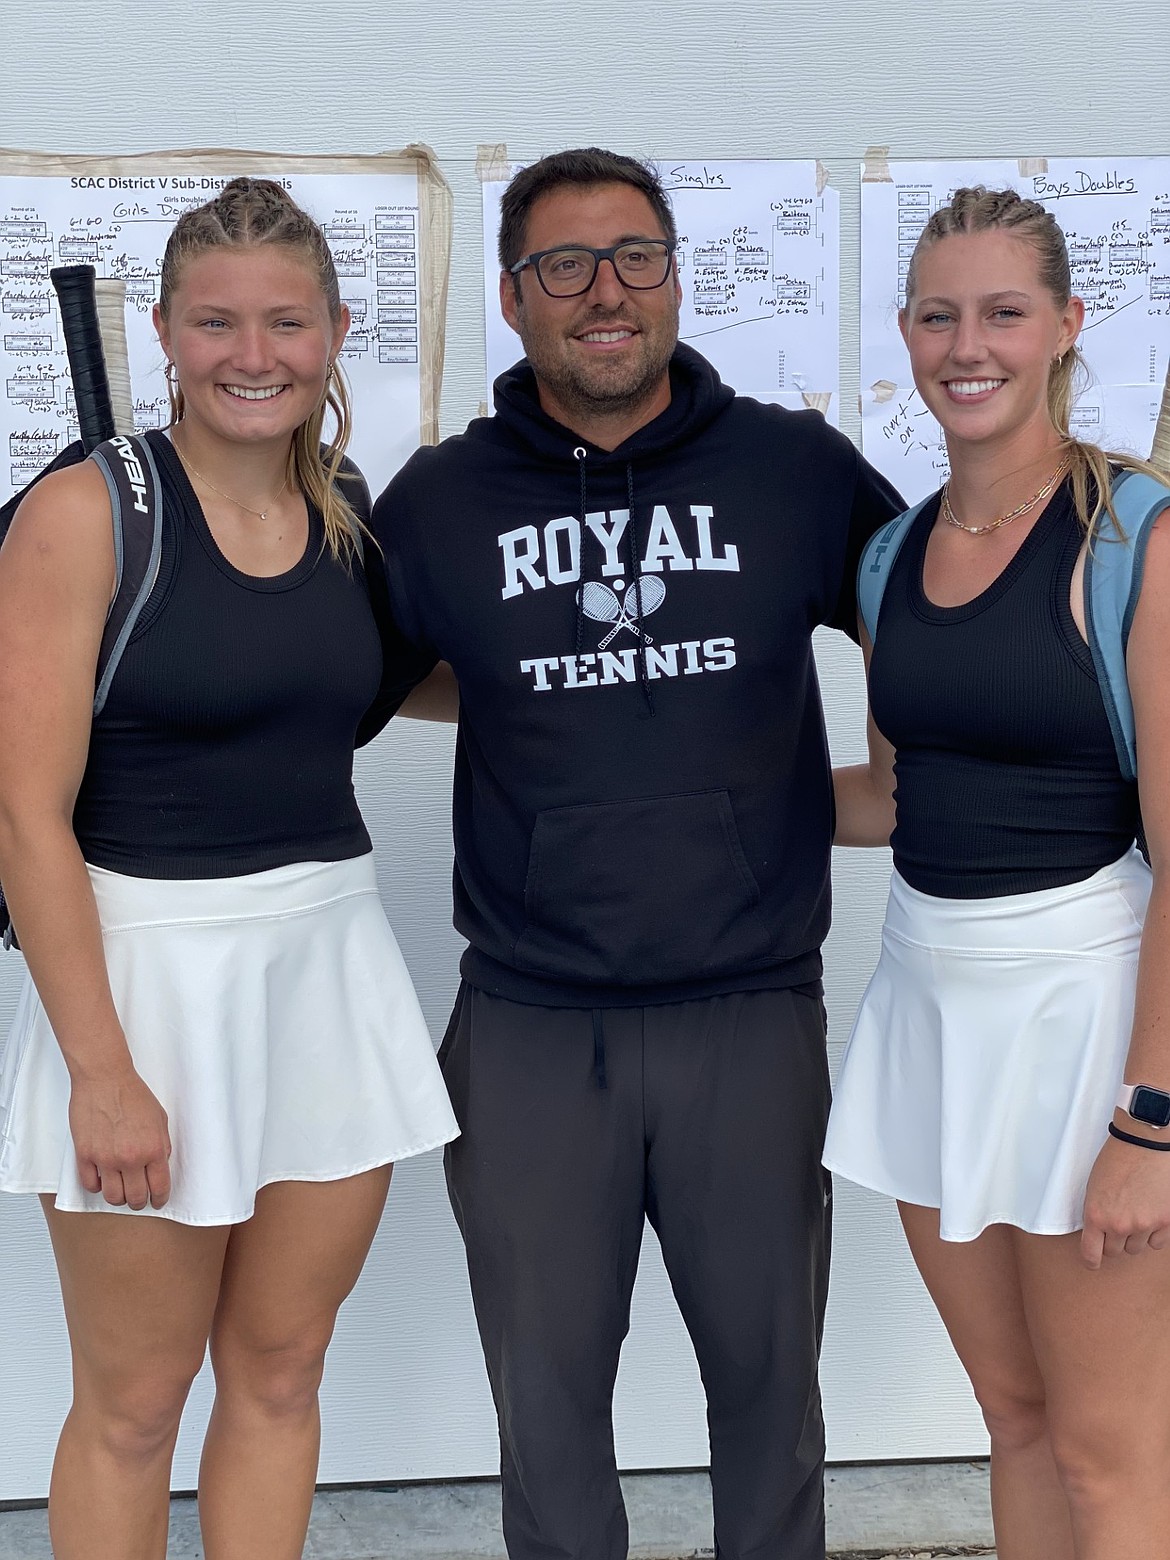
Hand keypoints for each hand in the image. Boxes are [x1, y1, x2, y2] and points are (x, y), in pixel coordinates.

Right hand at [68, 1067, 171, 1210]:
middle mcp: (130, 1158)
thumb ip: (161, 1145)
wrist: (105, 1078)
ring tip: (120, 1191)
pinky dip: (97, 1186)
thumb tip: (159, 1166)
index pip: (159, 1187)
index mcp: (153, 1149)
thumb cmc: (132, 1094)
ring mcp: (106, 1158)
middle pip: (135, 1198)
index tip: (157, 1201)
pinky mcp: (85, 1155)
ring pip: (112, 1197)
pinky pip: (90, 1184)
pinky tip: (102, 1179)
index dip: (159, 1199)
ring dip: (118, 1198)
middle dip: (139, 1202)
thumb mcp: (160, 1119)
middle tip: (138, 1199)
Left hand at [1080, 1128, 1169, 1268]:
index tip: (1093, 1262)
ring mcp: (1144, 1225)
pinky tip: (1150, 1215)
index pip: (1091, 1254)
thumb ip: (1096, 1213)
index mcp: (1096, 1215)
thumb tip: (1099, 1234)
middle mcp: (1119, 1225)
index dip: (1091, 1260)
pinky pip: (1156, 1243)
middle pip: (1115, 1252)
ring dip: (1134, 1237)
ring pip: (1136, 1249)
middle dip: (1113, 1240)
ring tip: (1134, 1213)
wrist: (1145, 1142)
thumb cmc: (1116, 1159)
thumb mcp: (1094, 1187)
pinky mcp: (1165, 1222)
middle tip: (1117, 1222)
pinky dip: (1153, 1234)